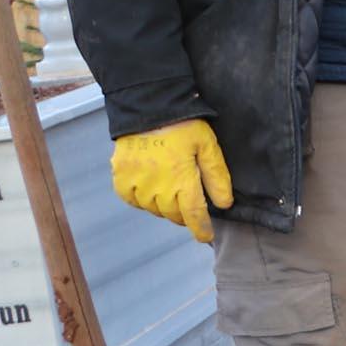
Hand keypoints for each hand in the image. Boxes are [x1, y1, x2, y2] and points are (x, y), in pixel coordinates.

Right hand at [111, 119, 233, 242]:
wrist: (147, 108)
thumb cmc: (182, 125)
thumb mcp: (208, 147)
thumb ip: (217, 177)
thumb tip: (225, 204)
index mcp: (182, 180)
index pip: (194, 215)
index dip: (201, 229)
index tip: (206, 236)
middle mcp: (157, 188)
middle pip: (173, 214)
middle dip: (184, 214)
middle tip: (190, 205)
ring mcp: (136, 184)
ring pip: (153, 209)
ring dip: (164, 206)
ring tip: (171, 192)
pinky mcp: (120, 178)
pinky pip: (132, 200)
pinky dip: (143, 199)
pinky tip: (151, 189)